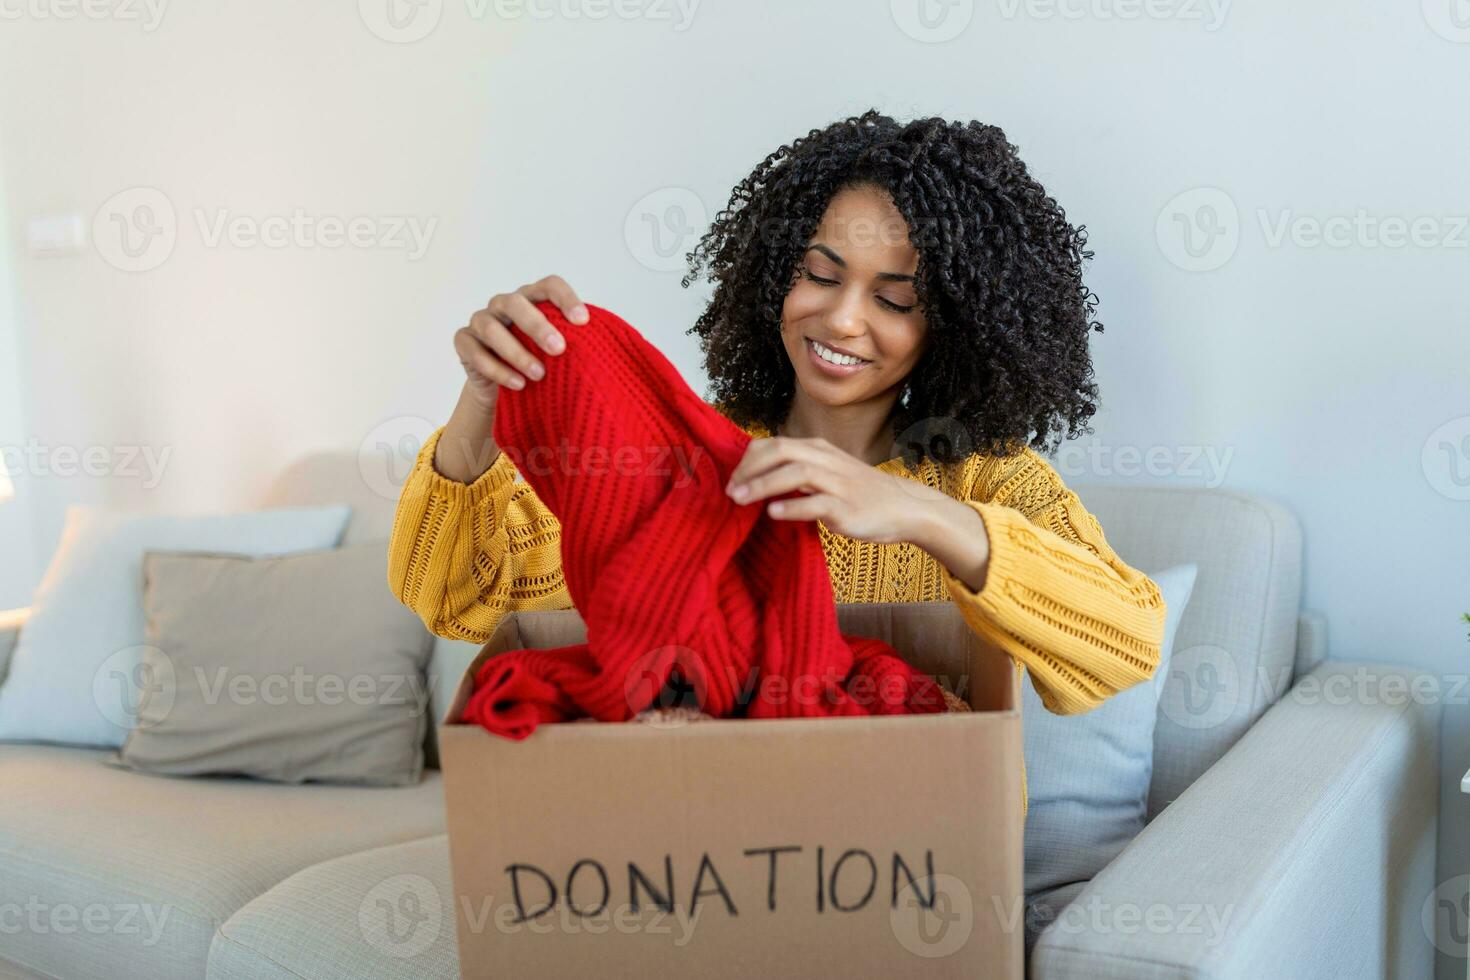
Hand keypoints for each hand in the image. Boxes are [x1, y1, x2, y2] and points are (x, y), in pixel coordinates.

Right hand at [453, 275, 587, 412]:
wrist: (503, 387)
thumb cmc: (539, 361)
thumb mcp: (560, 351)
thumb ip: (579, 342)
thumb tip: (615, 347)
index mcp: (532, 298)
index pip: (549, 285)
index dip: (565, 298)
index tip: (583, 321)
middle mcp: (504, 304)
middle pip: (516, 303)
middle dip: (538, 325)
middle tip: (559, 349)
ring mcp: (481, 321)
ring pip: (492, 328)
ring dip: (517, 352)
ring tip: (539, 374)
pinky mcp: (464, 342)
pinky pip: (475, 353)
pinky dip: (498, 370)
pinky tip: (518, 384)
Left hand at [724, 436, 946, 544]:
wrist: (903, 507)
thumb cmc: (859, 493)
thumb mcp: (827, 474)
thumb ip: (797, 472)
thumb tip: (757, 477)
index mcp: (818, 449)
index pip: (774, 444)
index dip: (747, 460)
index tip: (732, 480)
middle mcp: (826, 460)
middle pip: (780, 451)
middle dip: (749, 470)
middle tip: (730, 491)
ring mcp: (838, 482)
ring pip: (796, 473)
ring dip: (763, 485)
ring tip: (740, 500)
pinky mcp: (847, 507)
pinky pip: (816, 503)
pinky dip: (792, 506)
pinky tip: (772, 513)